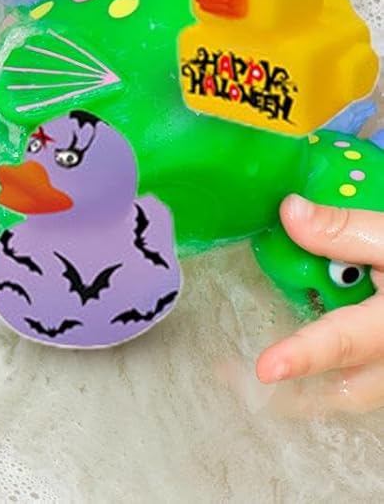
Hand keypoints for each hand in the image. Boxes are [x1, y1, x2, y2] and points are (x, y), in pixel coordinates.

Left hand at [255, 195, 383, 412]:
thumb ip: (346, 230)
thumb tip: (290, 213)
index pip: (343, 342)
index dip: (303, 356)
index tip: (266, 368)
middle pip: (345, 388)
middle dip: (294, 392)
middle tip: (241, 377)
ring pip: (355, 391)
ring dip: (311, 389)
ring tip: (261, 376)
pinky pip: (364, 380)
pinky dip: (332, 375)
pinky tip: (304, 356)